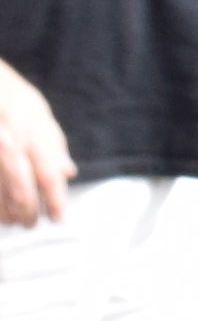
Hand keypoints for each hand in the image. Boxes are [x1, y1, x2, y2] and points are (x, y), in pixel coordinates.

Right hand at [0, 57, 69, 229]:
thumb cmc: (9, 96)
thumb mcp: (37, 112)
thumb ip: (53, 144)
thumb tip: (68, 172)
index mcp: (30, 132)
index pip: (47, 174)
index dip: (54, 200)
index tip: (58, 217)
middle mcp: (7, 143)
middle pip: (21, 190)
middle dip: (29, 213)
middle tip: (32, 224)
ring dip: (7, 215)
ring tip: (14, 221)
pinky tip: (0, 212)